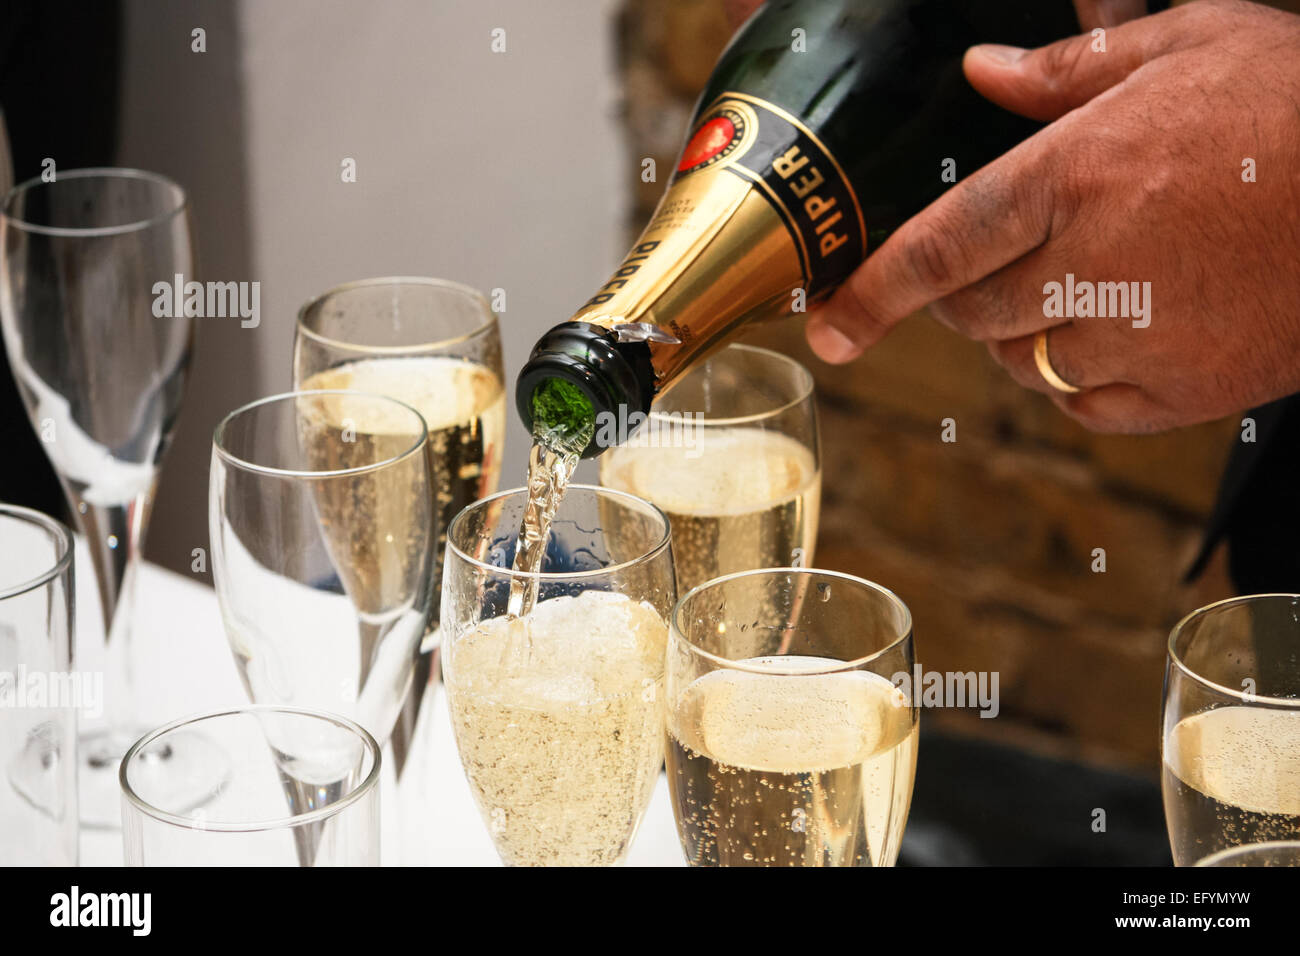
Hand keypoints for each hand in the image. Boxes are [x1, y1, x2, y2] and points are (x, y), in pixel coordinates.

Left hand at [806, 0, 1299, 432]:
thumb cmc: (1299, 104)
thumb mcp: (1189, 47)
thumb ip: (1070, 71)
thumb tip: (983, 73)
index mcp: (1076, 176)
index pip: (938, 250)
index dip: (870, 295)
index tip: (828, 330)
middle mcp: (1093, 266)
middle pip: (971, 316)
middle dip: (965, 298)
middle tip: (1007, 262)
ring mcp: (1138, 339)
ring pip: (1025, 364)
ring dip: (1025, 334)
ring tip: (1084, 283)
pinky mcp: (1182, 393)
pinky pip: (1086, 406)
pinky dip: (1080, 379)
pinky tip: (1120, 331)